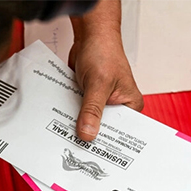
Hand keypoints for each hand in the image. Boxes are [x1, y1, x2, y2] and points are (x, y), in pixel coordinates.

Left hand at [69, 3, 143, 140]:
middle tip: (74, 149)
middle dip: (88, 135)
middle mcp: (118, 106)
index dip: (105, 143)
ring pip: (88, 121)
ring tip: (64, 138)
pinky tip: (60, 124)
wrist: (90, 35)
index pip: (120, 133)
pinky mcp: (88, 99)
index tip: (91, 155)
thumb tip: (87, 135)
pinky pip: (79, 112)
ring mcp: (102, 103)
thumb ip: (92, 110)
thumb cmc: (103, 52)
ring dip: (76, 125)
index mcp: (130, 105)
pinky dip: (70, 115)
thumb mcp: (98, 84)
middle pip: (102, 129)